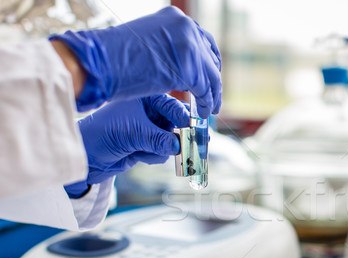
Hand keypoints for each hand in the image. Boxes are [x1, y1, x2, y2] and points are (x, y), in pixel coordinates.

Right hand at [50, 6, 220, 117]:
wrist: (98, 62)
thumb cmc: (115, 58)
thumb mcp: (149, 45)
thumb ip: (170, 49)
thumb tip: (184, 65)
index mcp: (176, 18)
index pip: (203, 41)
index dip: (209, 63)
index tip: (210, 78)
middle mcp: (186, 27)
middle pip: (210, 58)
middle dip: (213, 81)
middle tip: (213, 99)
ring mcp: (189, 45)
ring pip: (210, 76)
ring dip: (211, 96)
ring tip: (209, 110)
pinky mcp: (187, 66)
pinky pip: (204, 89)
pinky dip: (205, 103)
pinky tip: (202, 112)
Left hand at [65, 94, 187, 197]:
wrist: (86, 156)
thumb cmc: (103, 133)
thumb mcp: (133, 134)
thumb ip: (159, 139)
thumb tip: (179, 146)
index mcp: (145, 99)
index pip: (173, 105)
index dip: (185, 117)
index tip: (195, 128)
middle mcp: (150, 111)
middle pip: (177, 123)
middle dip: (181, 135)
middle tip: (196, 142)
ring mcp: (150, 128)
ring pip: (171, 141)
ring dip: (160, 149)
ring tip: (142, 150)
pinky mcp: (148, 144)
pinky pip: (163, 153)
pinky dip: (153, 156)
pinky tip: (137, 155)